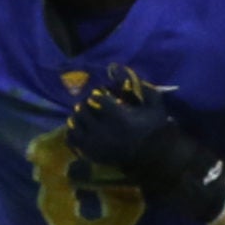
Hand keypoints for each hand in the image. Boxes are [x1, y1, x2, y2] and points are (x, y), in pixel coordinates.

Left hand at [61, 71, 224, 220]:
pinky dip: (73, 130)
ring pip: (74, 123)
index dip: (98, 95)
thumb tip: (116, 67)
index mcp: (119, 118)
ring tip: (86, 115)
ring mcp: (94, 144)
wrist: (152, 158)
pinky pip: (71, 138)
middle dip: (86, 104)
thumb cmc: (154, 128)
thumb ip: (139, 86)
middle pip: (82, 109)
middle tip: (91, 104)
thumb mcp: (153, 105)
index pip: (97, 98)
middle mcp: (103, 131)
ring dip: (78, 116)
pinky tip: (81, 128)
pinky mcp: (89, 153)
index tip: (102, 96)